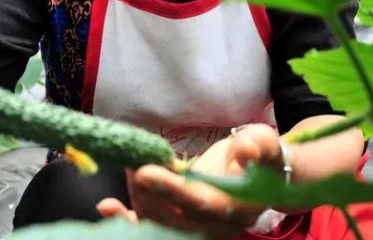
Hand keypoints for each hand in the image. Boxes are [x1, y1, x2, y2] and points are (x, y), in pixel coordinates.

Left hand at [97, 125, 284, 239]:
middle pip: (171, 216)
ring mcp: (194, 228)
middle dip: (147, 190)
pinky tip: (107, 207)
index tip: (145, 171)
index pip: (199, 203)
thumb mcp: (265, 144)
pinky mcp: (178, 222)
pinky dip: (127, 218)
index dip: (171, 190)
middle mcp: (213, 226)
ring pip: (158, 223)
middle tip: (134, 161)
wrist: (262, 177)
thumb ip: (258, 147)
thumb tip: (245, 149)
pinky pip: (150, 226)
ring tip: (126, 168)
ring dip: (135, 200)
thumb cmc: (262, 158)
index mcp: (235, 208)